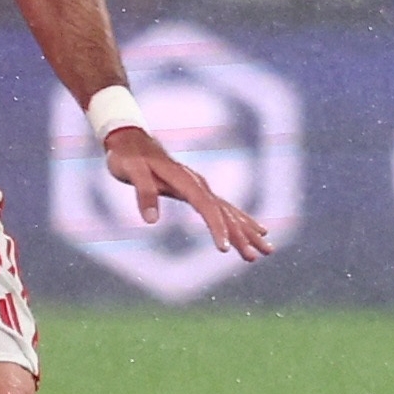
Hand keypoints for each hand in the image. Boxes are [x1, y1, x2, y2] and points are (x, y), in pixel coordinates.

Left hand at [103, 125, 271, 258]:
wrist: (130, 138)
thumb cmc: (127, 155)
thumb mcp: (130, 171)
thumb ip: (143, 192)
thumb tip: (151, 221)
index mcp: (184, 179)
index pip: (205, 206)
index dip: (216, 227)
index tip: (224, 249)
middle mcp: (197, 183)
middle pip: (224, 212)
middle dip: (241, 235)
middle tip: (257, 256)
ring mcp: (199, 186)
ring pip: (229, 211)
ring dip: (247, 231)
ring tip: (266, 250)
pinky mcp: (197, 190)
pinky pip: (223, 208)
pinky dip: (239, 221)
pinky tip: (254, 231)